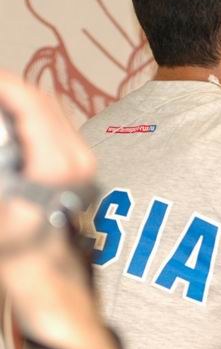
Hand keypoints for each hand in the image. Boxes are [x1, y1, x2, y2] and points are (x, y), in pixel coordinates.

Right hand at [0, 71, 95, 246]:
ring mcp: (83, 157)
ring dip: (17, 97)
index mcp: (57, 163)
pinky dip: (28, 110)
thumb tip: (1, 139)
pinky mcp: (81, 159)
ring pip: (49, 108)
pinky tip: (8, 114)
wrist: (42, 263)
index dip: (4, 85)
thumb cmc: (13, 243)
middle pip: (41, 101)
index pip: (31, 104)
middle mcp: (77, 155)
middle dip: (7, 87)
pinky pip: (54, 121)